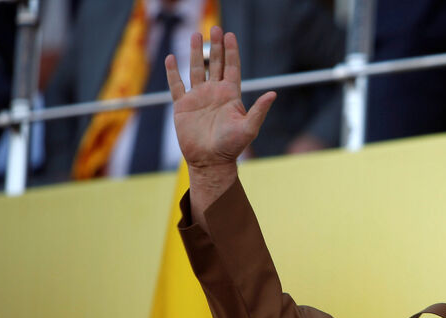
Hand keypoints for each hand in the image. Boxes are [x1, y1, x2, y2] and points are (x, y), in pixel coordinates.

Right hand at [165, 27, 275, 167]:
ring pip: (196, 69)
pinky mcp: (183, 107)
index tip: (231, 35)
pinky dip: (173, 72)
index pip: (231, 67)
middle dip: (216, 46)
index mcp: (230, 95)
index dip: (231, 51)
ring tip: (195, 34)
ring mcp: (198, 98)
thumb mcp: (249, 128)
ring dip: (195, 52)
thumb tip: (273, 94)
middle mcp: (215, 93)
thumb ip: (259, 110)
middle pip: (215, 63)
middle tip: (216, 28)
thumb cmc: (232, 147)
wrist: (210, 161)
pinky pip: (177, 85)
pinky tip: (171, 58)